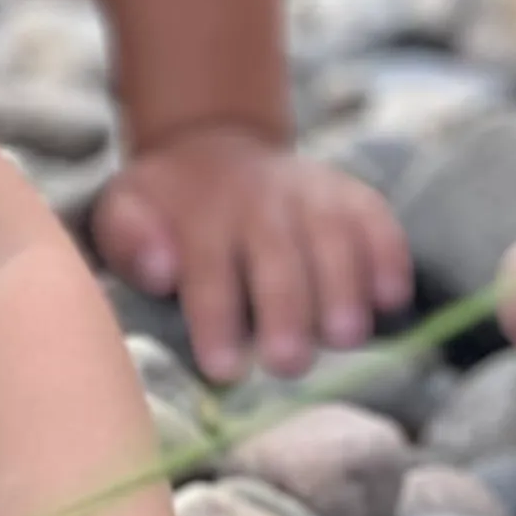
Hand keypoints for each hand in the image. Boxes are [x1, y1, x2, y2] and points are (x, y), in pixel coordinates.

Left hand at [89, 124, 412, 386]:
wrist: (214, 147)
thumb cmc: (166, 207)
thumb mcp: (124, 211)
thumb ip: (130, 239)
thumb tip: (161, 269)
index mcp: (200, 214)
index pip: (208, 269)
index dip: (217, 319)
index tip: (224, 368)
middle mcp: (259, 200)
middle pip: (277, 257)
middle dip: (286, 310)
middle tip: (289, 363)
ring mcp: (310, 194)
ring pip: (333, 236)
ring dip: (343, 286)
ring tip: (346, 337)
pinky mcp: (351, 194)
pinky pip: (376, 219)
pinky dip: (388, 255)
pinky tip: (391, 298)